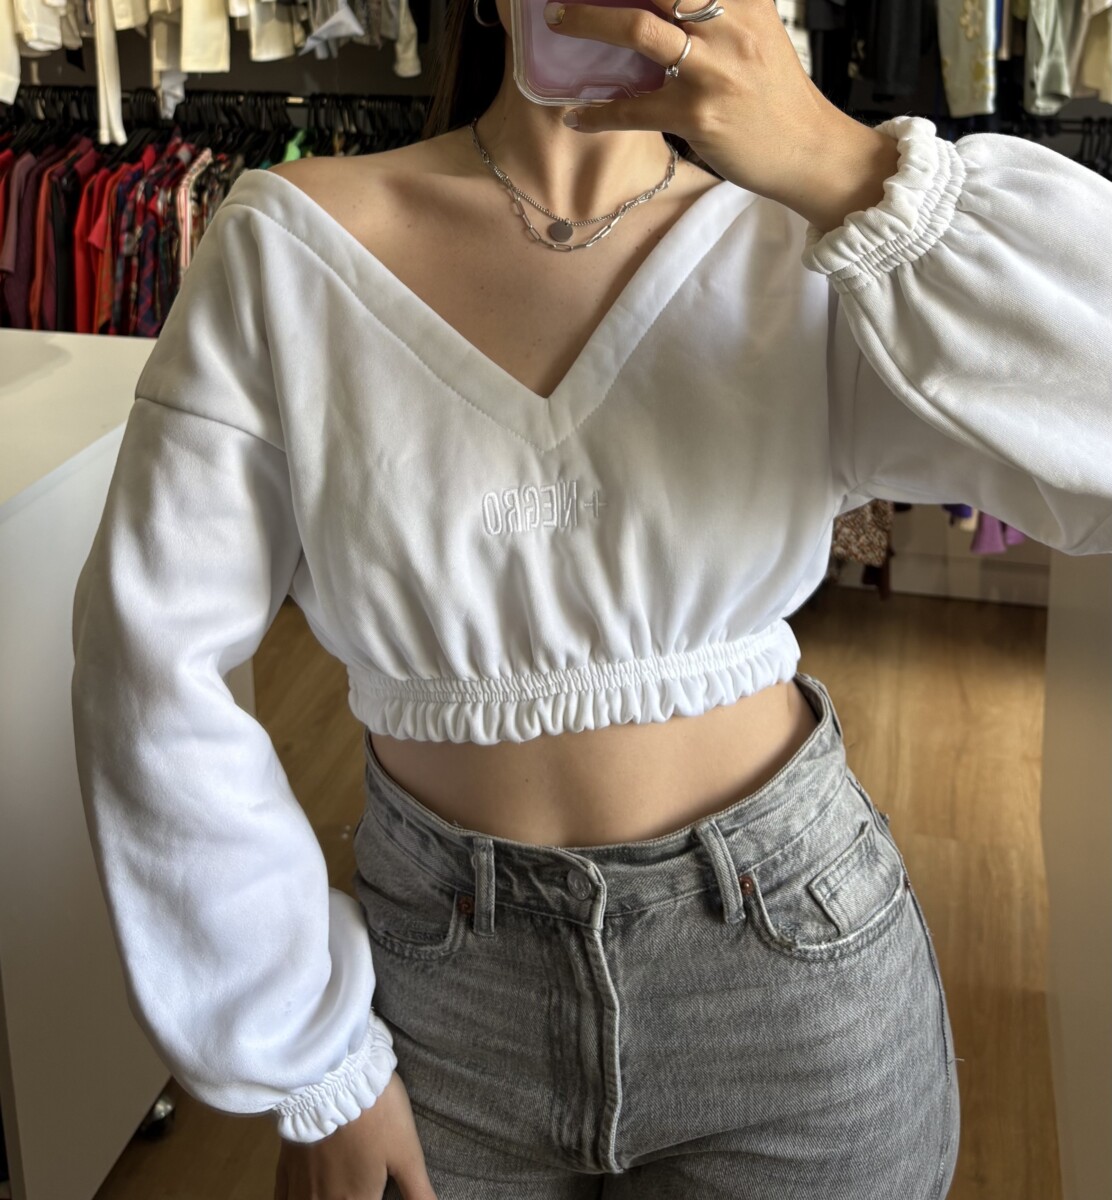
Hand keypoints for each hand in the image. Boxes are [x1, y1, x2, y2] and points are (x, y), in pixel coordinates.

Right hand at [274, 1072, 437, 1199]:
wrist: (335, 1077)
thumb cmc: (377, 1115)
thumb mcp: (408, 1153)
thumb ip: (419, 1193)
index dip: (371, 1199)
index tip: (375, 1192)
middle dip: (349, 1198)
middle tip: (357, 1186)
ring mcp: (301, 1188)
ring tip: (337, 1190)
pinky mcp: (285, 1168)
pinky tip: (303, 1195)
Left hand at [544, 0, 890, 220]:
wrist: (807, 150)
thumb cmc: (776, 95)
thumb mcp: (757, 32)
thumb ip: (722, 8)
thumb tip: (672, 3)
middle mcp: (728, 25)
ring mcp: (712, 70)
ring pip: (639, 29)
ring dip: (589, 21)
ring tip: (558, 20)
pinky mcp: (698, 115)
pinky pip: (634, 110)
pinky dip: (599, 113)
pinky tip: (577, 116)